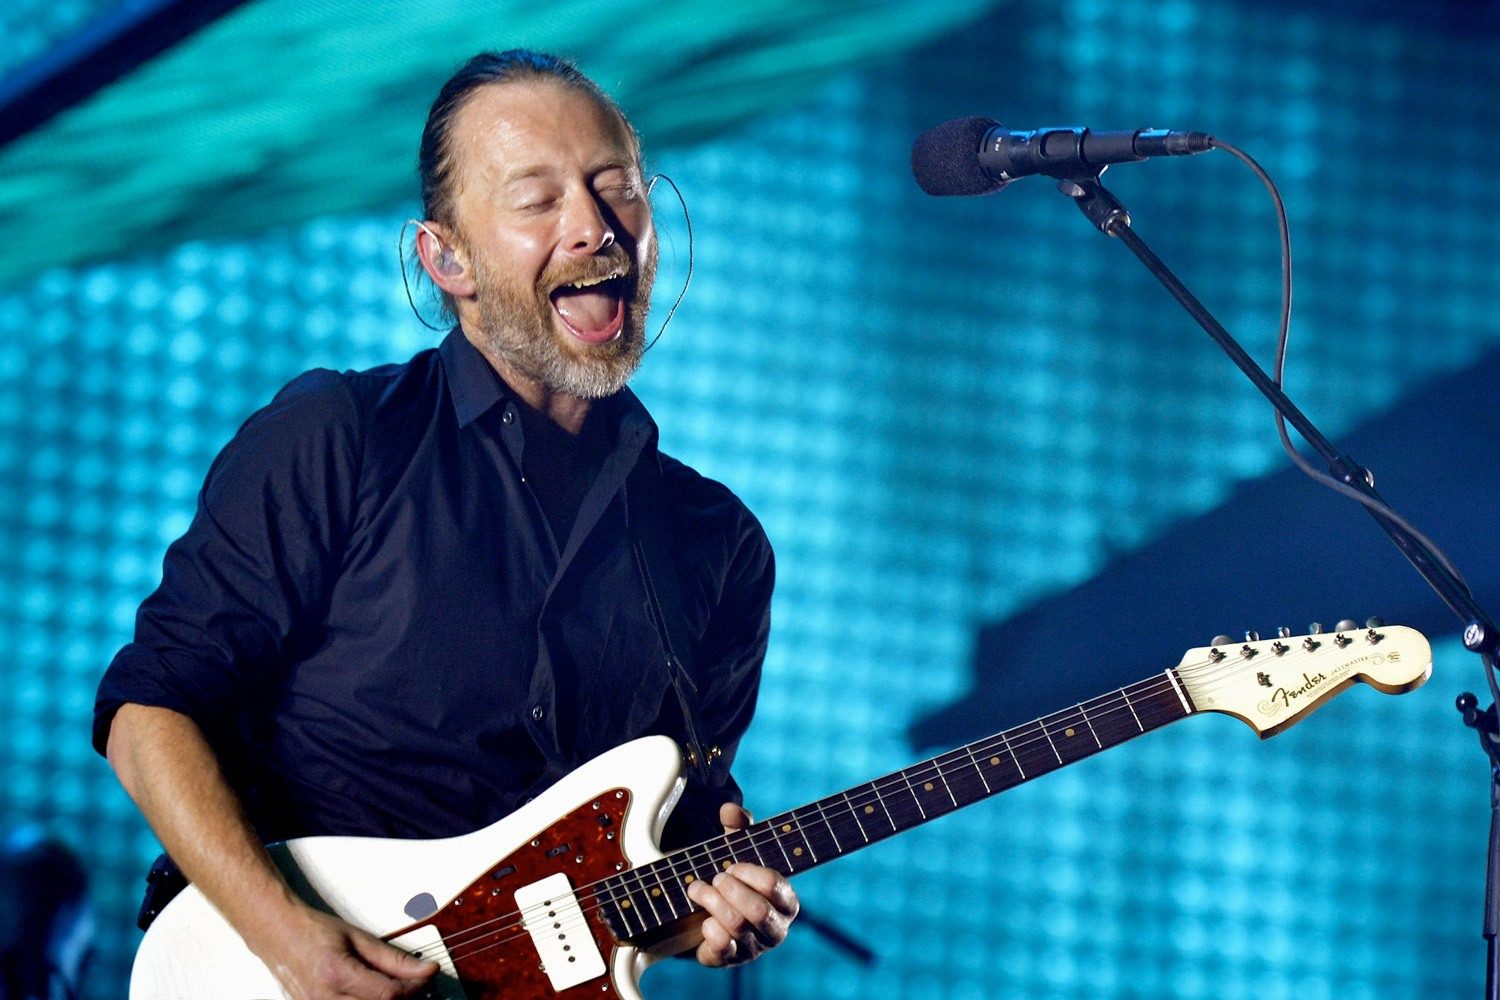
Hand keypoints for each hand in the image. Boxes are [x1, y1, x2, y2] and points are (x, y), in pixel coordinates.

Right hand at [253, 904, 437, 999]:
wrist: (278, 935)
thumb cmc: (313, 932)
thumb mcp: (359, 938)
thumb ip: (393, 958)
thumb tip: (424, 969)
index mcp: (337, 974)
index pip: (388, 994)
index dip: (415, 988)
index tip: (427, 976)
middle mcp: (324, 999)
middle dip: (405, 999)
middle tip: (417, 986)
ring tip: (398, 992)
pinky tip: (374, 997)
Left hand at [686, 803, 799, 967]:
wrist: (703, 911)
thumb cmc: (731, 878)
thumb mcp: (736, 850)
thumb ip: (738, 828)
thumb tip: (729, 809)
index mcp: (786, 901)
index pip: (776, 886)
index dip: (750, 873)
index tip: (733, 865)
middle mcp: (775, 929)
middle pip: (758, 911)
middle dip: (731, 889)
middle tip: (715, 877)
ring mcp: (753, 948)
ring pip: (737, 926)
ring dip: (712, 901)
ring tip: (697, 888)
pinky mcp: (729, 961)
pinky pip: (722, 950)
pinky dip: (709, 931)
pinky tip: (703, 920)